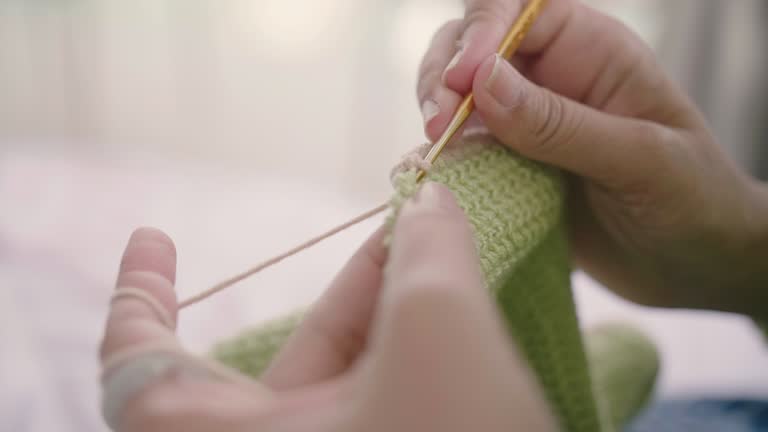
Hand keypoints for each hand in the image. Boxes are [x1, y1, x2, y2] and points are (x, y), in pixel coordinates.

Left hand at [99, 182, 556, 431]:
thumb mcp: (441, 339)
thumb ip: (428, 257)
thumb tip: (430, 201)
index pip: (139, 366)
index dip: (140, 295)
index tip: (154, 235)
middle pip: (283, 355)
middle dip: (350, 286)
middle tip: (401, 223)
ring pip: (349, 384)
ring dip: (395, 313)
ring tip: (446, 253)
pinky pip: (385, 410)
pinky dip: (413, 357)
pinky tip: (459, 313)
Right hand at [418, 0, 767, 315]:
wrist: (695, 265)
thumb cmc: (692, 200)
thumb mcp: (639, 159)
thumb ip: (560, 123)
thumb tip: (482, 82)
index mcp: (592, 52)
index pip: (519, 13)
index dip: (481, 34)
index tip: (462, 81)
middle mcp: (552, 80)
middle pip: (473, 46)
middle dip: (445, 74)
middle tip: (438, 124)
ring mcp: (526, 125)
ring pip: (459, 97)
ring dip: (437, 114)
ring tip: (435, 148)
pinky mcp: (511, 169)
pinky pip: (464, 150)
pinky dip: (442, 159)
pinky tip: (436, 173)